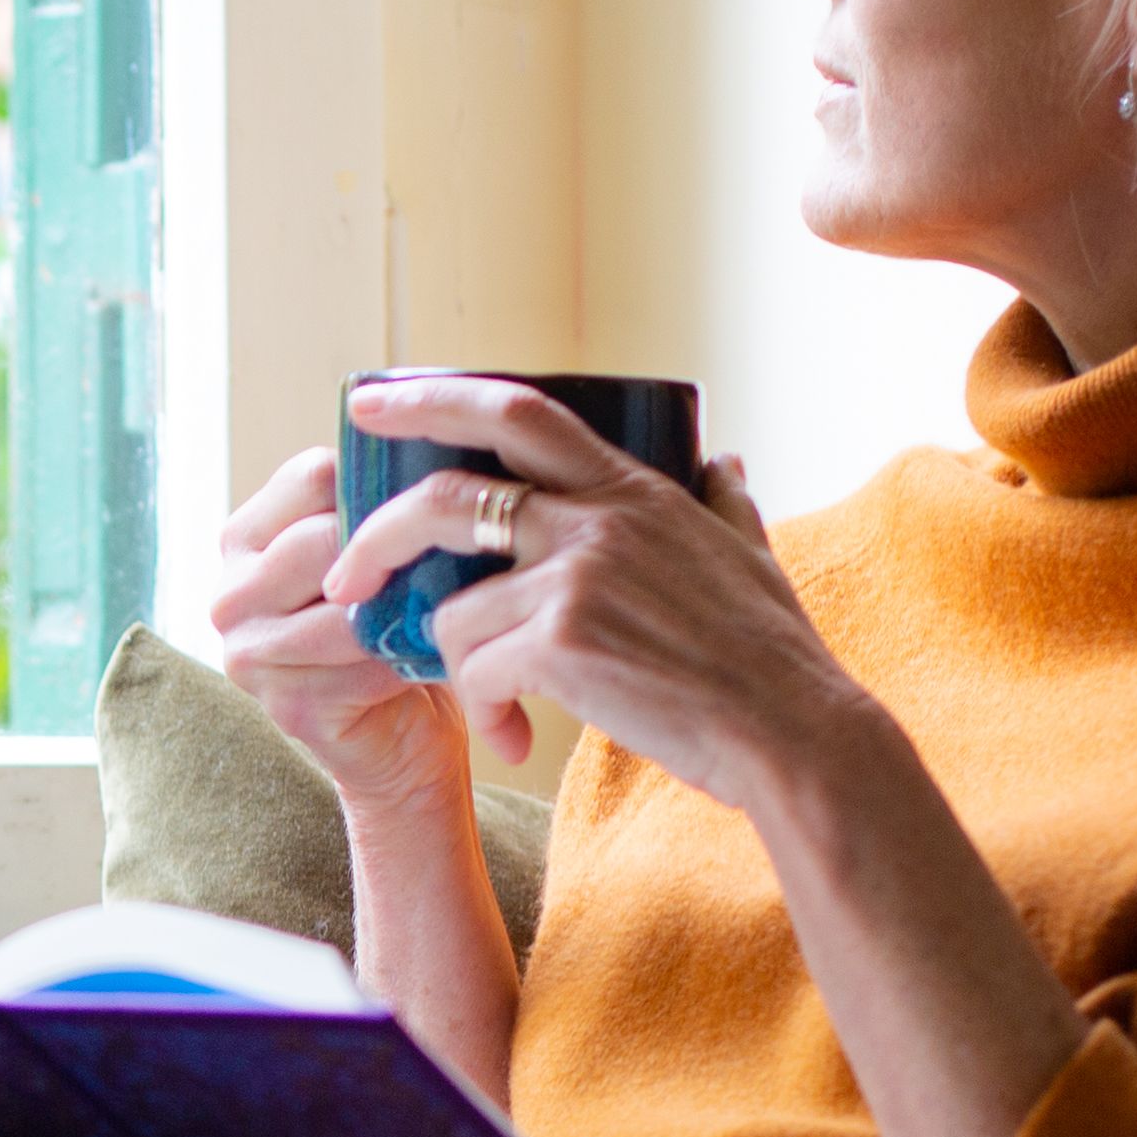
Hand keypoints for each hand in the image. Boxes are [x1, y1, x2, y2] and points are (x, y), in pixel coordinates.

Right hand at [208, 443, 471, 814]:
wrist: (402, 736)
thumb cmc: (396, 628)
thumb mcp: (378, 550)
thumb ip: (376, 502)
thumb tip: (438, 438)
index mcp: (245, 537)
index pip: (312, 475)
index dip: (380, 485)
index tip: (432, 503)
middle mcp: (230, 593)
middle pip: (321, 539)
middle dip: (393, 551)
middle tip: (456, 558)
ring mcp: (247, 653)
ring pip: (343, 606)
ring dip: (404, 610)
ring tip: (448, 607)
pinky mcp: (284, 706)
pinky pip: (362, 665)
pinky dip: (409, 661)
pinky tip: (433, 658)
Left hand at [324, 378, 870, 799]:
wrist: (792, 732)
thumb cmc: (770, 655)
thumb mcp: (750, 551)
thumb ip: (724, 499)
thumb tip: (724, 459)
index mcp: (630, 491)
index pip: (515, 413)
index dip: (430, 400)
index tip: (367, 404)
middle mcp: (596, 521)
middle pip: (444, 500)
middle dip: (373, 536)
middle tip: (344, 580)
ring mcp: (576, 578)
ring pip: (453, 612)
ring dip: (455, 667)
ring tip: (497, 705)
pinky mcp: (562, 642)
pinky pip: (475, 672)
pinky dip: (483, 710)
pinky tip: (514, 736)